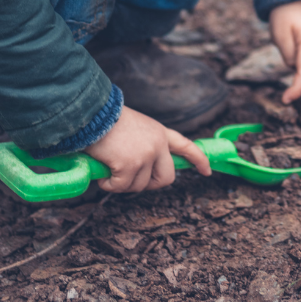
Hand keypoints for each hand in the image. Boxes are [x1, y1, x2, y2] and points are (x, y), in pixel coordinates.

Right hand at [85, 105, 210, 192]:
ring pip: (139, 186)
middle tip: (131, 180)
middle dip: (150, 184)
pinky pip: (120, 187)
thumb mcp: (138, 129)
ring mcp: (146, 155)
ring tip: (111, 166)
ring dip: (122, 183)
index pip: (186, 146)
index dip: (198, 160)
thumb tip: (144, 171)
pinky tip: (103, 171)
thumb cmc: (108, 122)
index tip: (206, 171)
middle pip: (166, 177)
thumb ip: (147, 145)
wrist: (94, 114)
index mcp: (160, 133)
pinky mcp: (130, 165)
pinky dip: (109, 184)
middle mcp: (158, 144)